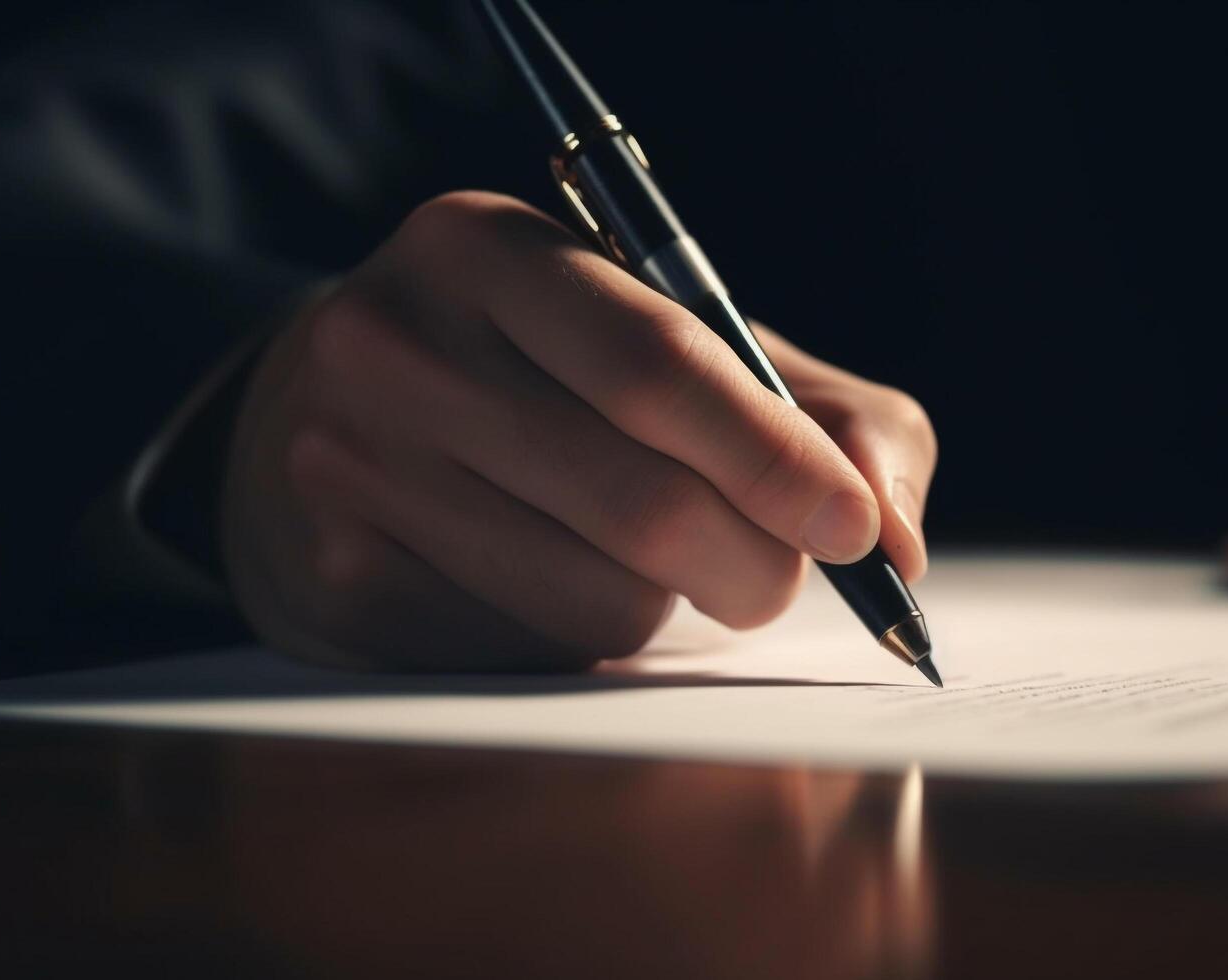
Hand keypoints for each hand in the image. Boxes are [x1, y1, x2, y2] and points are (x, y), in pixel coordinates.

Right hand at [221, 192, 935, 669]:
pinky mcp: (341, 581)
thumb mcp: (678, 339)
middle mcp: (397, 343)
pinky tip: (555, 578)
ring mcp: (350, 466)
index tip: (857, 529)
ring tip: (645, 555)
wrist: (331, 412)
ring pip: (596, 598)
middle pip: (642, 501)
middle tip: (785, 573)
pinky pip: (535, 652)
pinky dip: (589, 636)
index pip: (658, 364)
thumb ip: (822, 411)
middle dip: (757, 561)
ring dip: (671, 604)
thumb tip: (896, 537)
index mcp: (487, 246)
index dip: (775, 457)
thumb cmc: (551, 372)